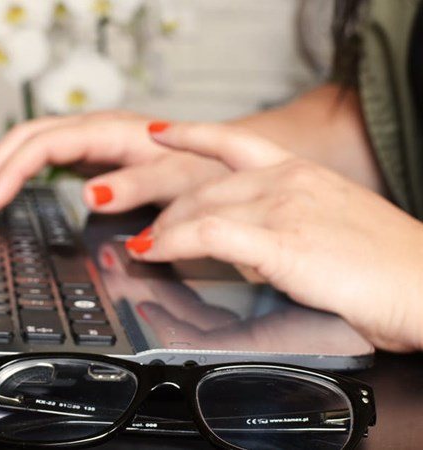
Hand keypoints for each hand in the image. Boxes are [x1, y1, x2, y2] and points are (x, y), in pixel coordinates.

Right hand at [0, 111, 227, 213]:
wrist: (224, 157)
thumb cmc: (205, 169)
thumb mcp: (178, 181)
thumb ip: (137, 185)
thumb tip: (90, 194)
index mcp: (111, 132)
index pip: (44, 145)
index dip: (11, 172)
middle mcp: (96, 129)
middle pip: (27, 136)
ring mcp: (92, 139)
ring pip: (31, 141)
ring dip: (2, 167)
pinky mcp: (93, 153)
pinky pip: (44, 154)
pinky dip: (20, 171)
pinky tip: (8, 189)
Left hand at [125, 122, 422, 351]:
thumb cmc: (387, 266)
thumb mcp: (329, 226)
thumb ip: (284, 223)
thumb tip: (247, 244)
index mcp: (301, 172)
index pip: (234, 142)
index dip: (190, 134)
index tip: (161, 133)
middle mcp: (288, 180)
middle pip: (204, 187)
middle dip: (169, 213)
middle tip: (149, 232)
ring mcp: (283, 207)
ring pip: (199, 208)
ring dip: (163, 231)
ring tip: (144, 247)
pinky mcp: (281, 241)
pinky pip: (208, 235)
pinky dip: (172, 243)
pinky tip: (155, 252)